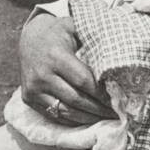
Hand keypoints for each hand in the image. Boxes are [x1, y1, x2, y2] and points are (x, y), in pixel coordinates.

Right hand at [18, 12, 113, 126]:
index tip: (118, 100)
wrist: (30, 38)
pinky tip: (89, 119)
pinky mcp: (28, 99)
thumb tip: (121, 61)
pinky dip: (74, 120)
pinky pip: (55, 116)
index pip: (84, 81)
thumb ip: (94, 42)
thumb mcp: (75, 29)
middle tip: (117, 114)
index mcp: (55, 56)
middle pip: (76, 100)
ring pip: (66, 112)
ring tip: (106, 119)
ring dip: (88, 119)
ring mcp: (33, 89)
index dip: (102, 94)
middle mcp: (41, 74)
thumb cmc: (60, 33)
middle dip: (99, 110)